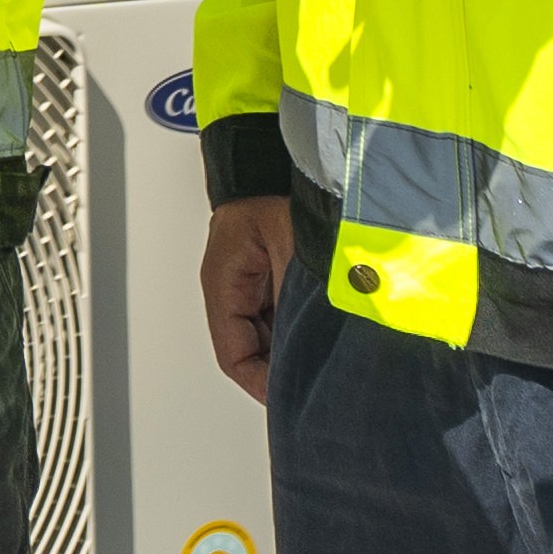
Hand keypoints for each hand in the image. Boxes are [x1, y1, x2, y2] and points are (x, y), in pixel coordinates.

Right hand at [201, 196, 309, 400]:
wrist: (280, 157)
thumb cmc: (277, 190)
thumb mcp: (292, 251)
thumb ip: (300, 301)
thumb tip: (321, 347)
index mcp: (223, 283)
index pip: (234, 355)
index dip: (263, 383)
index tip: (292, 396)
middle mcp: (233, 288)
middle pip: (252, 349)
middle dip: (283, 367)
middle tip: (317, 383)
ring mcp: (254, 282)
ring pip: (271, 334)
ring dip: (296, 345)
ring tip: (328, 354)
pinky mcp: (273, 274)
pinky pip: (284, 313)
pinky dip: (304, 325)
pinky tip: (329, 325)